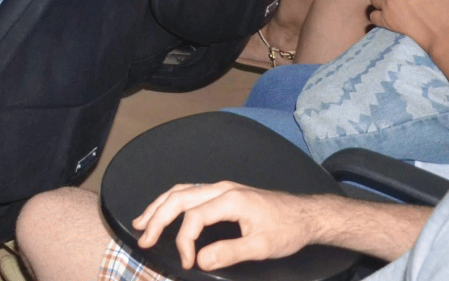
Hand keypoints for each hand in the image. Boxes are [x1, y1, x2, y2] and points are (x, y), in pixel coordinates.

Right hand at [133, 182, 318, 271]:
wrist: (306, 215)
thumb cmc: (287, 230)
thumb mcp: (261, 247)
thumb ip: (229, 253)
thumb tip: (199, 260)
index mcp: (229, 200)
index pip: (194, 218)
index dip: (185, 241)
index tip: (186, 262)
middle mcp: (221, 188)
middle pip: (179, 197)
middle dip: (157, 217)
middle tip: (142, 237)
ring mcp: (222, 188)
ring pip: (182, 191)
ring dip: (159, 205)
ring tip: (142, 221)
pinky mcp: (225, 192)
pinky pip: (191, 191)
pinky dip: (172, 201)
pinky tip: (166, 210)